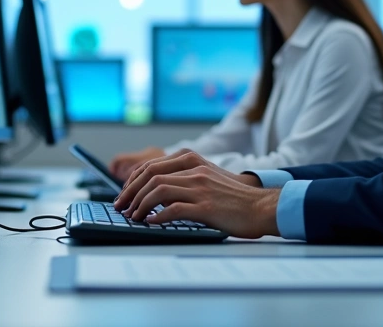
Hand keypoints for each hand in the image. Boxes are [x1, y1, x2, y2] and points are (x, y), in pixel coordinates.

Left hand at [113, 150, 278, 238]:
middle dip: (130, 192)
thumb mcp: (207, 178)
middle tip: (121, 207)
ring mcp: (200, 187)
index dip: (132, 180)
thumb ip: (184, 179)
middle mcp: (194, 169)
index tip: (124, 194)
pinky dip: (157, 215)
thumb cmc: (235, 198)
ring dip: (140, 204)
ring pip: (158, 190)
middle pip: (150, 175)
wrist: (262, 207)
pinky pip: (174, 209)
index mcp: (193, 159)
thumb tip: (155, 192)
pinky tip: (151, 222)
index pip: (151, 165)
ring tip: (133, 217)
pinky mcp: (206, 206)